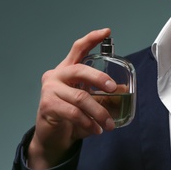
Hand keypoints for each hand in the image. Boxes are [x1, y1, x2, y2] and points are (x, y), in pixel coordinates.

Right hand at [28, 28, 116, 169]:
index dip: (92, 39)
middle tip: (113, 89)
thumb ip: (100, 93)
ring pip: (81, 97)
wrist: (52, 137)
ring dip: (99, 112)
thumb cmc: (71, 116)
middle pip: (80, 70)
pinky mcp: (47, 105)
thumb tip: (122, 89)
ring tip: (109, 124)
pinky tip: (96, 129)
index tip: (107, 32)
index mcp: (67, 69)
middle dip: (100, 78)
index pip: (78, 48)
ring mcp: (50, 89)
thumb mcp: (88, 101)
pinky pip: (73, 112)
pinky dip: (88, 122)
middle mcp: (56, 75)